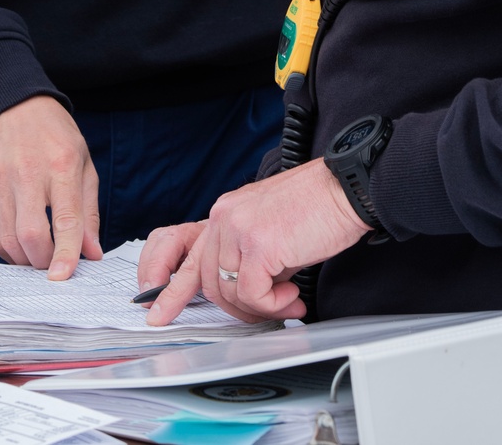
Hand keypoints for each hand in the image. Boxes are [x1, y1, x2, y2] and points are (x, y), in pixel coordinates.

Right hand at [0, 96, 101, 278]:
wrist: (11, 104)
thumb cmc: (54, 134)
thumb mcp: (83, 161)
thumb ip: (87, 210)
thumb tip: (92, 253)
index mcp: (61, 164)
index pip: (65, 219)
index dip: (65, 253)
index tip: (64, 277)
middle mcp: (28, 173)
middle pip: (30, 235)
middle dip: (44, 261)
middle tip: (56, 263)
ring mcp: (0, 181)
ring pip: (8, 239)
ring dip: (25, 260)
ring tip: (40, 257)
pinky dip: (8, 250)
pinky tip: (21, 247)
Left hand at [143, 159, 368, 324]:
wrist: (344, 189)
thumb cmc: (316, 209)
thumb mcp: (269, 228)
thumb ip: (247, 252)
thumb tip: (243, 292)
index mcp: (224, 212)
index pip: (184, 252)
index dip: (168, 288)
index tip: (157, 313)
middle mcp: (224, 217)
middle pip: (207, 282)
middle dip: (235, 309)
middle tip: (266, 312)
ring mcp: (239, 229)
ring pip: (229, 293)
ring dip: (261, 308)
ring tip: (288, 301)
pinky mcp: (259, 245)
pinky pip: (252, 295)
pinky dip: (273, 305)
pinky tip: (293, 295)